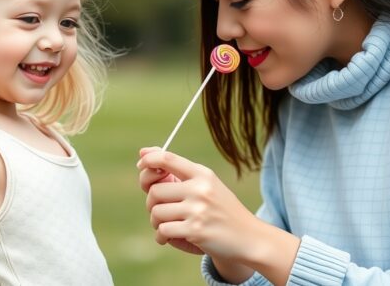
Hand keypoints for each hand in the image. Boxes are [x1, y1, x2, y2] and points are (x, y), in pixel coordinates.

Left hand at [137, 149, 260, 261]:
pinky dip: (161, 236)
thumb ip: (178, 171)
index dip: (149, 160)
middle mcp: (200, 189)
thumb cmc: (222, 210)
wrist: (249, 237)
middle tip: (160, 212)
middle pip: (155, 191)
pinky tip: (167, 238)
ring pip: (156, 212)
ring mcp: (198, 210)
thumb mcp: (207, 185)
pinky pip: (163, 230)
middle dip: (152, 203)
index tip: (141, 164)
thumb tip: (143, 152)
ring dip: (156, 222)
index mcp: (202, 174)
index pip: (168, 159)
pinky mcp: (196, 231)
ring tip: (166, 226)